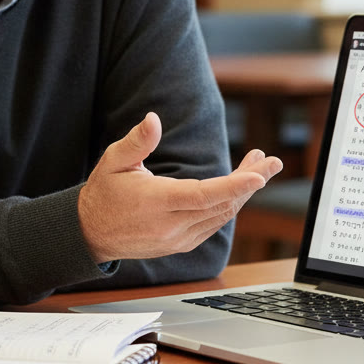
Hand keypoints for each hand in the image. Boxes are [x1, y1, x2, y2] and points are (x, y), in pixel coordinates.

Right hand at [78, 112, 282, 262]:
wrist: (91, 234)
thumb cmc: (104, 193)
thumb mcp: (114, 161)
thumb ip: (137, 141)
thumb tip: (153, 119)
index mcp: (156, 203)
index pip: (203, 196)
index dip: (234, 186)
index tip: (259, 175)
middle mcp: (170, 226)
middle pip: (221, 204)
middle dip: (251, 181)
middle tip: (272, 161)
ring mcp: (178, 239)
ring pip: (222, 215)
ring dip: (244, 191)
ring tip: (259, 166)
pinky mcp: (182, 244)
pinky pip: (214, 224)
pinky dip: (230, 205)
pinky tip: (239, 187)